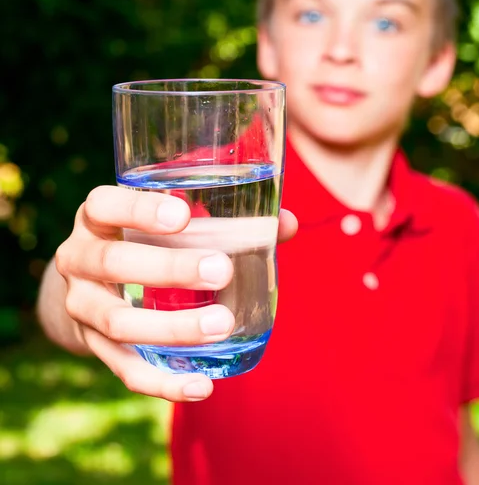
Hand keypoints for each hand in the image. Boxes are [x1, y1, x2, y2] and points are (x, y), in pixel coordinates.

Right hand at [55, 186, 296, 401]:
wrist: (92, 281)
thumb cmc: (144, 240)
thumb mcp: (164, 220)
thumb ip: (223, 218)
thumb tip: (287, 224)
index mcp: (96, 217)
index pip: (104, 205)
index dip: (138, 209)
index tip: (184, 214)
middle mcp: (78, 258)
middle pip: (112, 263)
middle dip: (168, 269)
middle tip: (222, 272)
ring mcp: (81, 305)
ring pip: (118, 322)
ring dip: (172, 327)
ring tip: (222, 326)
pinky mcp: (93, 345)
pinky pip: (124, 368)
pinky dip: (162, 381)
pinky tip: (202, 386)